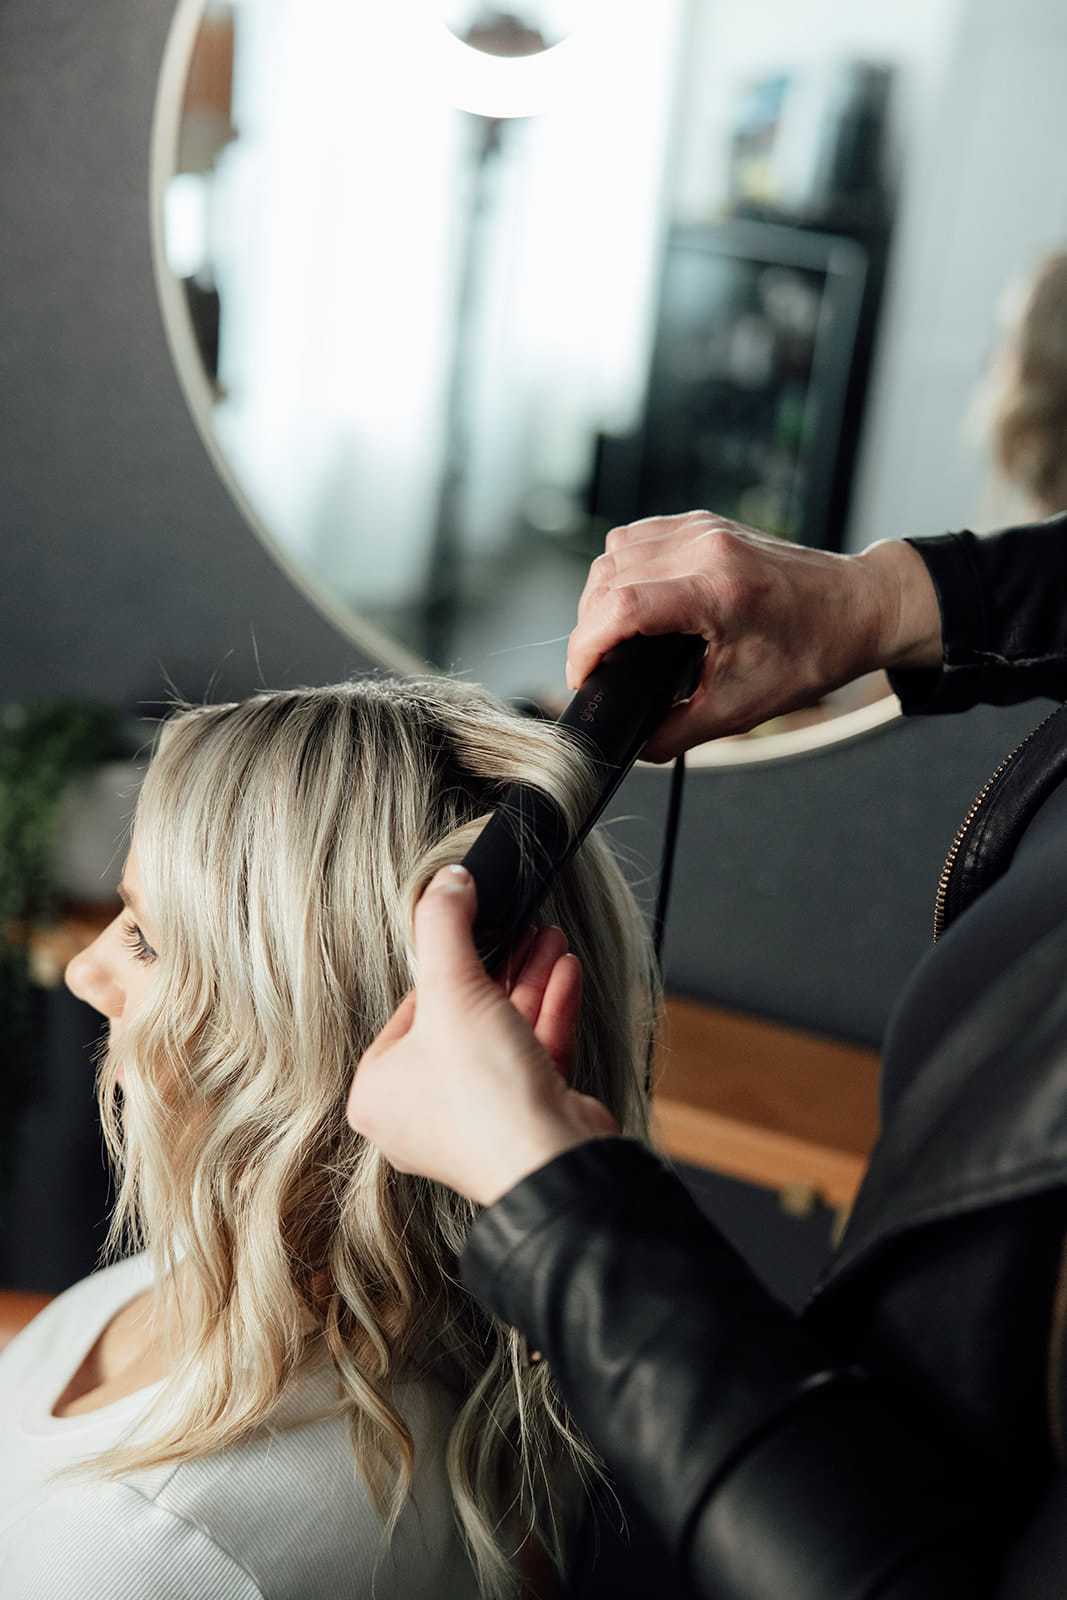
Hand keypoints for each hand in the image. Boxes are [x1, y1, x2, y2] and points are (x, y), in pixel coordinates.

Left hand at [345, 866, 619, 1205]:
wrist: (551, 1163)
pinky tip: (565, 973)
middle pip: (461, 1017)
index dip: (445, 967)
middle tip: (519, 927)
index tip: (473, 930)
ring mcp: (474, 1118)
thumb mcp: (453, 990)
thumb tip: (445, 880)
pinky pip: (531, 1054)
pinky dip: (547, 1012)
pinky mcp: (522, 1119)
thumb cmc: (484, 1094)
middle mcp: (420, 1111)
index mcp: (379, 1090)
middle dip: (499, 966)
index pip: (410, 1009)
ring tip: (549, 937)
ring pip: (501, 1032)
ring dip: (529, 980)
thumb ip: (445, 926)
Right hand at [565, 511, 941, 760]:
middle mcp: (706, 547)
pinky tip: (634, 604)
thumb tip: (634, 745)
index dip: (586, 646)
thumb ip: (679, 730)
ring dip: (600, 595)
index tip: (583, 677)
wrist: (860, 607)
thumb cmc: (813, 652)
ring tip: (612, 637)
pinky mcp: (706, 524)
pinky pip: (639, 537)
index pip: (621, 605)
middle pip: (608, 576)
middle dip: (589, 627)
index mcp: (718, 589)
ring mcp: (704, 528)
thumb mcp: (744, 707)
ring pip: (616, 551)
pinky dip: (623, 571)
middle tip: (599, 667)